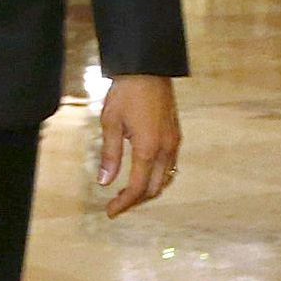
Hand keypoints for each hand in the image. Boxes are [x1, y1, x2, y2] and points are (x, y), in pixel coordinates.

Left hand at [97, 74, 180, 217]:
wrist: (148, 68)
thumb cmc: (126, 93)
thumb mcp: (110, 123)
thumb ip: (109, 155)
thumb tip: (105, 182)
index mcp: (148, 148)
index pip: (137, 187)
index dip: (124, 203)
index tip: (110, 212)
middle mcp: (166, 149)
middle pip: (154, 188)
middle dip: (135, 201)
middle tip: (116, 205)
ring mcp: (174, 142)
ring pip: (166, 179)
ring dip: (147, 190)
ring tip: (128, 194)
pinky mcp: (176, 135)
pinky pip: (170, 166)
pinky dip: (156, 177)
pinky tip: (142, 175)